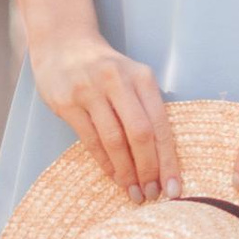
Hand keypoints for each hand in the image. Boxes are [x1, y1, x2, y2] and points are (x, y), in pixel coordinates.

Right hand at [30, 27, 178, 201]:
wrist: (63, 44)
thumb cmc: (106, 69)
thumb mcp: (133, 78)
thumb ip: (147, 108)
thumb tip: (163, 159)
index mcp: (141, 77)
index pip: (160, 124)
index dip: (168, 160)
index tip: (174, 188)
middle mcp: (117, 81)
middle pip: (139, 134)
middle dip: (148, 169)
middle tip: (153, 195)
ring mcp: (89, 91)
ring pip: (113, 140)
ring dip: (126, 172)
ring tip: (134, 192)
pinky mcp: (67, 103)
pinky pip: (89, 140)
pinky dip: (105, 163)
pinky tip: (114, 177)